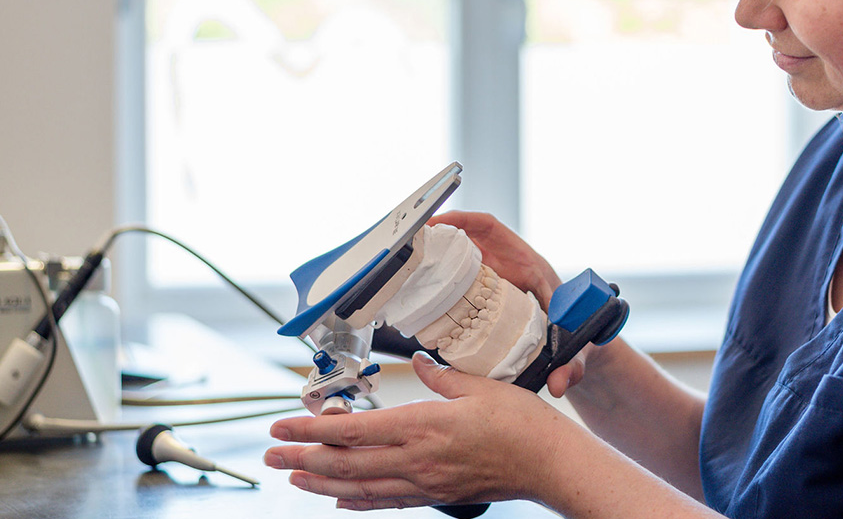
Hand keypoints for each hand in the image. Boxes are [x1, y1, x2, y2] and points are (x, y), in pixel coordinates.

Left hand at [264, 353, 584, 510]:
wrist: (548, 463)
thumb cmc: (521, 423)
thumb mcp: (479, 386)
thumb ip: (442, 376)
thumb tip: (422, 362)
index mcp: (423, 425)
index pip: (353, 430)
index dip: (311, 429)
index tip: (282, 426)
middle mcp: (416, 459)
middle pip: (345, 463)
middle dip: (302, 459)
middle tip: (270, 455)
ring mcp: (424, 482)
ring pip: (359, 488)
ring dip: (321, 483)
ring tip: (293, 476)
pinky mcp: (436, 496)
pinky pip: (387, 502)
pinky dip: (358, 502)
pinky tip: (340, 500)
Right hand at [428, 210, 593, 397]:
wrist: (579, 343)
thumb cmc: (578, 332)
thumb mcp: (575, 346)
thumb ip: (570, 365)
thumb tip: (559, 383)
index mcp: (528, 265)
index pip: (492, 229)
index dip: (464, 221)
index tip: (440, 222)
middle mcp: (507, 270)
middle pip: (467, 242)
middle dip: (437, 239)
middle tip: (410, 248)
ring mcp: (493, 284)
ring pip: (458, 264)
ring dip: (434, 264)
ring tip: (407, 271)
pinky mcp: (485, 299)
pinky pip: (458, 288)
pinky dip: (439, 290)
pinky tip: (422, 301)